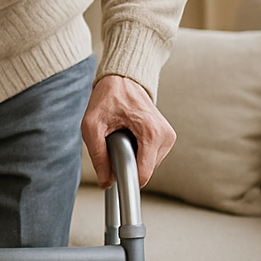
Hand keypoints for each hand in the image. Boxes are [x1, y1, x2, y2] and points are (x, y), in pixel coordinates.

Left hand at [81, 74, 175, 188]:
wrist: (122, 78)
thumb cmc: (108, 96)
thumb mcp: (92, 125)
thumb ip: (97, 155)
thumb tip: (105, 182)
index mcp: (152, 133)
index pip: (143, 174)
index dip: (125, 179)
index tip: (113, 178)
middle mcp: (165, 136)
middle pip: (145, 170)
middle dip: (126, 162)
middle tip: (113, 142)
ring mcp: (168, 137)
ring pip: (148, 165)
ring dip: (132, 156)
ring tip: (121, 136)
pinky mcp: (166, 137)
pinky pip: (151, 156)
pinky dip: (138, 151)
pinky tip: (130, 136)